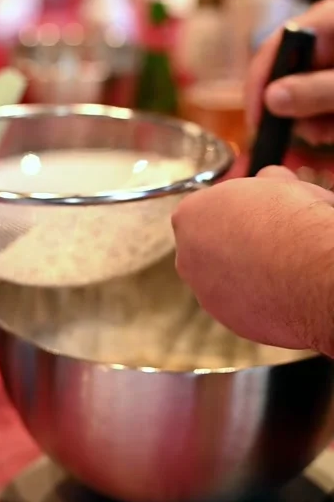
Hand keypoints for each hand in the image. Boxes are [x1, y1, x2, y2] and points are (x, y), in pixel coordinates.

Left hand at [173, 166, 333, 353]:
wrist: (314, 272)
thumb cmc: (295, 222)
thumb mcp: (279, 181)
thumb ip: (261, 181)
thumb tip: (268, 180)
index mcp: (190, 215)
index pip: (204, 210)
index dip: (235, 212)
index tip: (256, 215)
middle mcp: (187, 256)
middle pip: (208, 246)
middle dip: (233, 244)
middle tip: (268, 240)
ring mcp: (205, 292)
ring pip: (223, 279)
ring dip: (244, 273)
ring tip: (279, 266)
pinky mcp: (228, 321)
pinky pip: (241, 305)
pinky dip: (257, 299)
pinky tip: (281, 289)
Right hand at [247, 0, 333, 145]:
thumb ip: (316, 91)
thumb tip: (271, 100)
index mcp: (325, 20)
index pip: (274, 49)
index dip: (259, 86)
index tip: (256, 123)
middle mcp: (324, 34)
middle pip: (286, 73)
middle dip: (293, 110)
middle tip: (310, 135)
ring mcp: (332, 54)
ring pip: (303, 91)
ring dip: (313, 119)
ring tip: (330, 132)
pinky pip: (319, 98)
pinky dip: (326, 118)